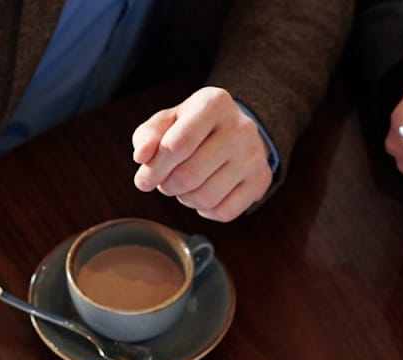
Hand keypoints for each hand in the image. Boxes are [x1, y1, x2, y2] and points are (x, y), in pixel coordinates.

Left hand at [132, 87, 271, 221]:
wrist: (236, 132)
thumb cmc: (194, 127)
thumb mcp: (168, 121)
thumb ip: (147, 135)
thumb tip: (141, 156)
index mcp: (214, 103)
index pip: (177, 145)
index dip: (154, 169)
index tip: (143, 180)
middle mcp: (240, 128)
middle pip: (189, 176)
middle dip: (167, 186)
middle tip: (164, 183)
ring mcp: (254, 156)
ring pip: (204, 198)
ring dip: (185, 199)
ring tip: (185, 186)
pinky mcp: (261, 180)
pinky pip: (223, 212)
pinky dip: (206, 210)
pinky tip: (205, 193)